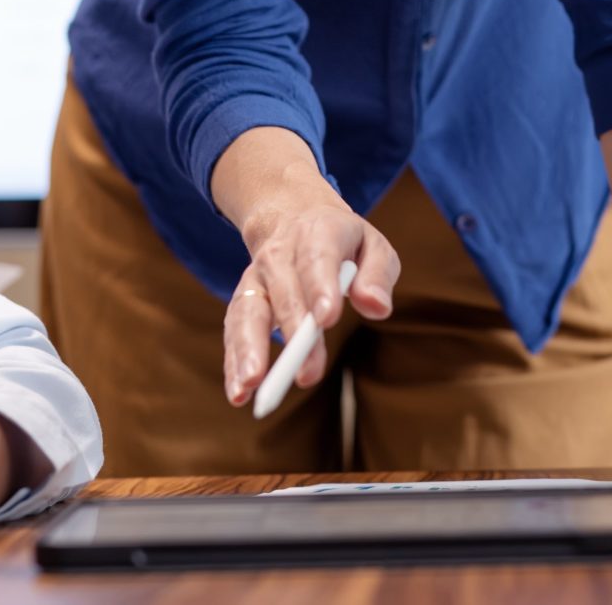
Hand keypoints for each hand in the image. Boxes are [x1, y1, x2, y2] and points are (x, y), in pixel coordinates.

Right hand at [221, 185, 398, 406]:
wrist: (295, 219)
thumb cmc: (343, 243)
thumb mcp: (372, 246)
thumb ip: (378, 275)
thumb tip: (377, 307)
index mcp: (318, 232)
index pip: (317, 259)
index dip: (320, 288)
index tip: (327, 319)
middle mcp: (279, 254)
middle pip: (283, 292)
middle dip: (292, 332)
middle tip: (305, 374)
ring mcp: (256, 277)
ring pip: (247, 311)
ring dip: (248, 350)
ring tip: (250, 388)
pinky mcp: (243, 300)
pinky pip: (234, 330)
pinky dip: (233, 361)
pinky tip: (238, 393)